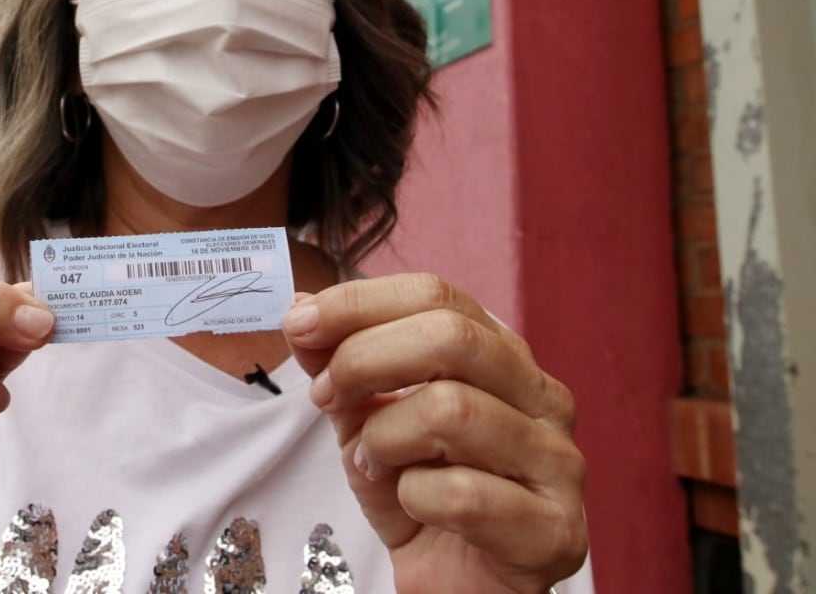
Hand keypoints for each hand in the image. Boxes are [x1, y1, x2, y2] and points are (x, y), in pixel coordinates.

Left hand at [283, 274, 586, 593]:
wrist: (455, 587)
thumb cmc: (420, 494)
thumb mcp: (364, 418)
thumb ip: (338, 362)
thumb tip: (301, 306)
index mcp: (501, 354)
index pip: (436, 293)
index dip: (358, 303)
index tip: (299, 325)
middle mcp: (543, 396)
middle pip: (451, 336)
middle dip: (363, 360)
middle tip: (323, 396)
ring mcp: (558, 462)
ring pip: (451, 411)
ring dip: (383, 438)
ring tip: (370, 462)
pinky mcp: (556, 531)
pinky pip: (463, 495)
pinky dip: (414, 499)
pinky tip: (413, 507)